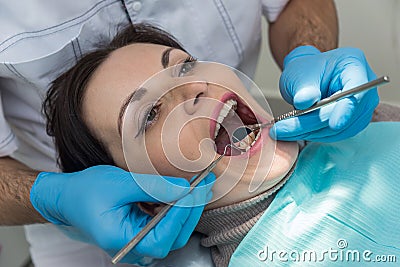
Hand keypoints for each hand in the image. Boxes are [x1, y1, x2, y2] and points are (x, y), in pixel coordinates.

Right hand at [30, 165, 214, 263]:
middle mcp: (133, 248)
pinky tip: (184, 193)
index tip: (195, 190)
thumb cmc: (86, 192)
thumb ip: (153, 187)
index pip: (162, 236)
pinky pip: (165, 226)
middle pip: (172, 237)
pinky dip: (177, 210)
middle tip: (204, 185)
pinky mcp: (141, 233)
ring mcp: (138, 242)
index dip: (182, 213)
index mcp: (122, 240)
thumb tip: (184, 187)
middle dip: (190, 210)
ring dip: (187, 209)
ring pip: (172, 233)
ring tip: (199, 186)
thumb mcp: (120, 184)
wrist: (68, 198)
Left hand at [272, 45, 378, 141]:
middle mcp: (364, 86)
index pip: (356, 90)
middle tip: (285, 129)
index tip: (333, 125)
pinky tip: (298, 132)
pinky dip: (317, 135)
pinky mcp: (353, 120)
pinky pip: (338, 134)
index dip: (345, 109)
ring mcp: (361, 105)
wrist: (306, 76)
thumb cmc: (306, 70)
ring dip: (313, 133)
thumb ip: (303, 89)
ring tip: (286, 130)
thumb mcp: (298, 74)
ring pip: (343, 128)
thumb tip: (304, 102)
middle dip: (314, 124)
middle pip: (346, 113)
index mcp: (353, 64)